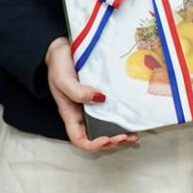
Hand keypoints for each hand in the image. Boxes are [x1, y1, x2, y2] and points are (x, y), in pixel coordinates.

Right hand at [45, 37, 137, 151]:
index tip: (107, 138)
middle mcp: (82, 113)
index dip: (93, 144)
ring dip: (120, 134)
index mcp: (70, 113)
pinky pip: (112, 111)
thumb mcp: (62, 78)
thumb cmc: (58, 64)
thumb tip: (100, 98)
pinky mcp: (101, 95)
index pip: (79, 139)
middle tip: (127, 136)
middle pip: (96, 136)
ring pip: (106, 127)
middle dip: (112, 142)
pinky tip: (133, 119)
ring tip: (134, 135)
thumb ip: (77, 91)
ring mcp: (92, 105)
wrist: (62, 47)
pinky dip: (122, 118)